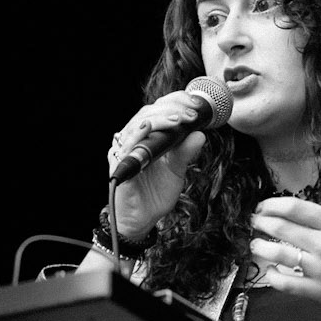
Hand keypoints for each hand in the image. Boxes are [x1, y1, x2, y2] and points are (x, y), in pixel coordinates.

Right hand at [105, 92, 207, 238]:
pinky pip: (126, 145)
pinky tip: (148, 127)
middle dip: (172, 108)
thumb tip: (200, 135)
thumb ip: (186, 152)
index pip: (159, 109)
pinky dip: (137, 135)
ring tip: (179, 119)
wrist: (142, 219)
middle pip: (149, 111)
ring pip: (139, 123)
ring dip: (160, 118)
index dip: (176, 101)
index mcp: (148, 136)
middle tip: (192, 113)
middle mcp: (135, 138)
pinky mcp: (119, 164)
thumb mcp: (177, 171)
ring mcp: (125, 150)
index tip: (196, 103)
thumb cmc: (155, 193)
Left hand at [250, 159, 320, 312]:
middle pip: (281, 228)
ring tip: (255, 245)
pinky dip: (273, 277)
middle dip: (262, 223)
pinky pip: (287, 283)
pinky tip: (270, 271)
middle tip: (255, 222)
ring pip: (280, 255)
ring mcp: (320, 268)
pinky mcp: (319, 290)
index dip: (272, 205)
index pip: (294, 208)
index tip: (264, 206)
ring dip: (261, 248)